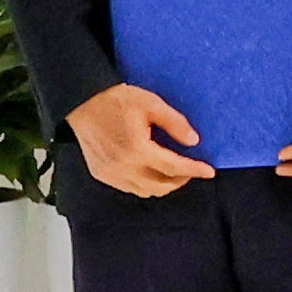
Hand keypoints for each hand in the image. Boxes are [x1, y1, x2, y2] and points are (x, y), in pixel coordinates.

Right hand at [69, 83, 208, 198]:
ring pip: (145, 191)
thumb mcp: (151, 104)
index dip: (194, 170)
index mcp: (136, 149)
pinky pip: (130, 188)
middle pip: (161, 186)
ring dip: (164, 185)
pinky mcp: (101, 174)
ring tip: (174, 172)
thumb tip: (193, 141)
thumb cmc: (115, 101)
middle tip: (192, 170)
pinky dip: (145, 185)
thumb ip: (174, 123)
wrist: (82, 103)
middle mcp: (122, 166)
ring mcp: (110, 174)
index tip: (209, 171)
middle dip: (181, 180)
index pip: (173, 168)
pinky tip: (152, 173)